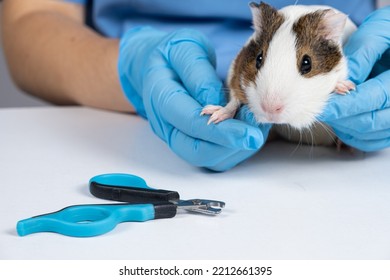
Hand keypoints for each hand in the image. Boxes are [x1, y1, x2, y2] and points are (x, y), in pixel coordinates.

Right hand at [118, 27, 268, 170]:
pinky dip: (234, 149)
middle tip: (257, 133)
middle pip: (197, 152)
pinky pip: (213, 156)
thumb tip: (214, 100)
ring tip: (255, 129)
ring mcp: (176, 135)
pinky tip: (247, 131)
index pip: (190, 123)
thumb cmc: (171, 54)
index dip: (221, 132)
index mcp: (160, 97)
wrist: (155, 65)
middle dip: (231, 147)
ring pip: (207, 159)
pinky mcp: (189, 141)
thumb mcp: (184, 48)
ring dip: (235, 150)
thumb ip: (197, 72)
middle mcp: (165, 124)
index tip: (249, 133)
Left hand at [320, 7, 389, 150]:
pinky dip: (352, 134)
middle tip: (318, 109)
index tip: (322, 105)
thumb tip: (341, 80)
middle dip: (340, 117)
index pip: (373, 99)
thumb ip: (363, 52)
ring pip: (368, 135)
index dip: (345, 105)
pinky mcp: (389, 126)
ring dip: (344, 126)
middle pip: (369, 122)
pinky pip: (370, 140)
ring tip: (330, 110)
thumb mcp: (381, 31)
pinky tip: (341, 119)